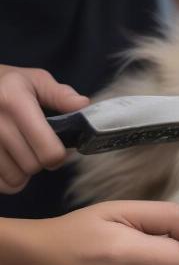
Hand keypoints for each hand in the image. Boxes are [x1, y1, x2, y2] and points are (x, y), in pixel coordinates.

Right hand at [0, 65, 88, 193]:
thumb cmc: (7, 85)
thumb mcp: (33, 81)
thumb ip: (60, 94)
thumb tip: (83, 105)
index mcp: (14, 101)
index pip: (49, 151)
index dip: (58, 155)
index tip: (56, 148)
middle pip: (33, 166)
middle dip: (40, 161)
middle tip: (35, 147)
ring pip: (15, 178)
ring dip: (22, 171)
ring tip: (18, 152)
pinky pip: (1, 184)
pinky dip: (7, 180)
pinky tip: (7, 162)